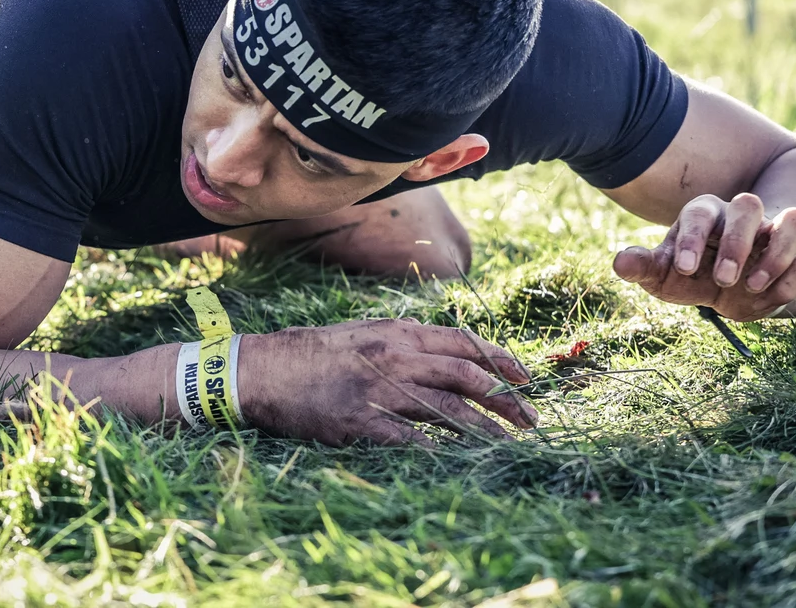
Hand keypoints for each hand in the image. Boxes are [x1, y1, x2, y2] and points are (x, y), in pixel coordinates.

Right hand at [236, 319, 537, 446]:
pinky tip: (458, 462)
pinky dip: (438, 451)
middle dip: (505, 399)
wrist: (264, 369)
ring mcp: (379, 387)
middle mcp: (396, 355)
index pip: (464, 342)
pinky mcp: (361, 419)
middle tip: (531, 420)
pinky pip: (410, 439)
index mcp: (399, 332)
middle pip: (467, 375)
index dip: (500, 360)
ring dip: (484, 429)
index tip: (525, 378)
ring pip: (448, 409)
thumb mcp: (365, 334)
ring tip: (508, 446)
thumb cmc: (314, 353)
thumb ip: (405, 345)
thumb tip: (447, 360)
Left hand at [611, 192, 795, 321]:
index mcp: (704, 215)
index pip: (701, 211)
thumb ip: (643, 266)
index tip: (686, 270)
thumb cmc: (691, 274)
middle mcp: (741, 218)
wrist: (728, 293)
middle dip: (737, 242)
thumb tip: (619, 264)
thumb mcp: (663, 274)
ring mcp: (773, 236)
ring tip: (751, 285)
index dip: (694, 238)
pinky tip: (769, 298)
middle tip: (723, 280)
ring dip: (777, 254)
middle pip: (748, 205)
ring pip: (793, 220)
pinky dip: (791, 280)